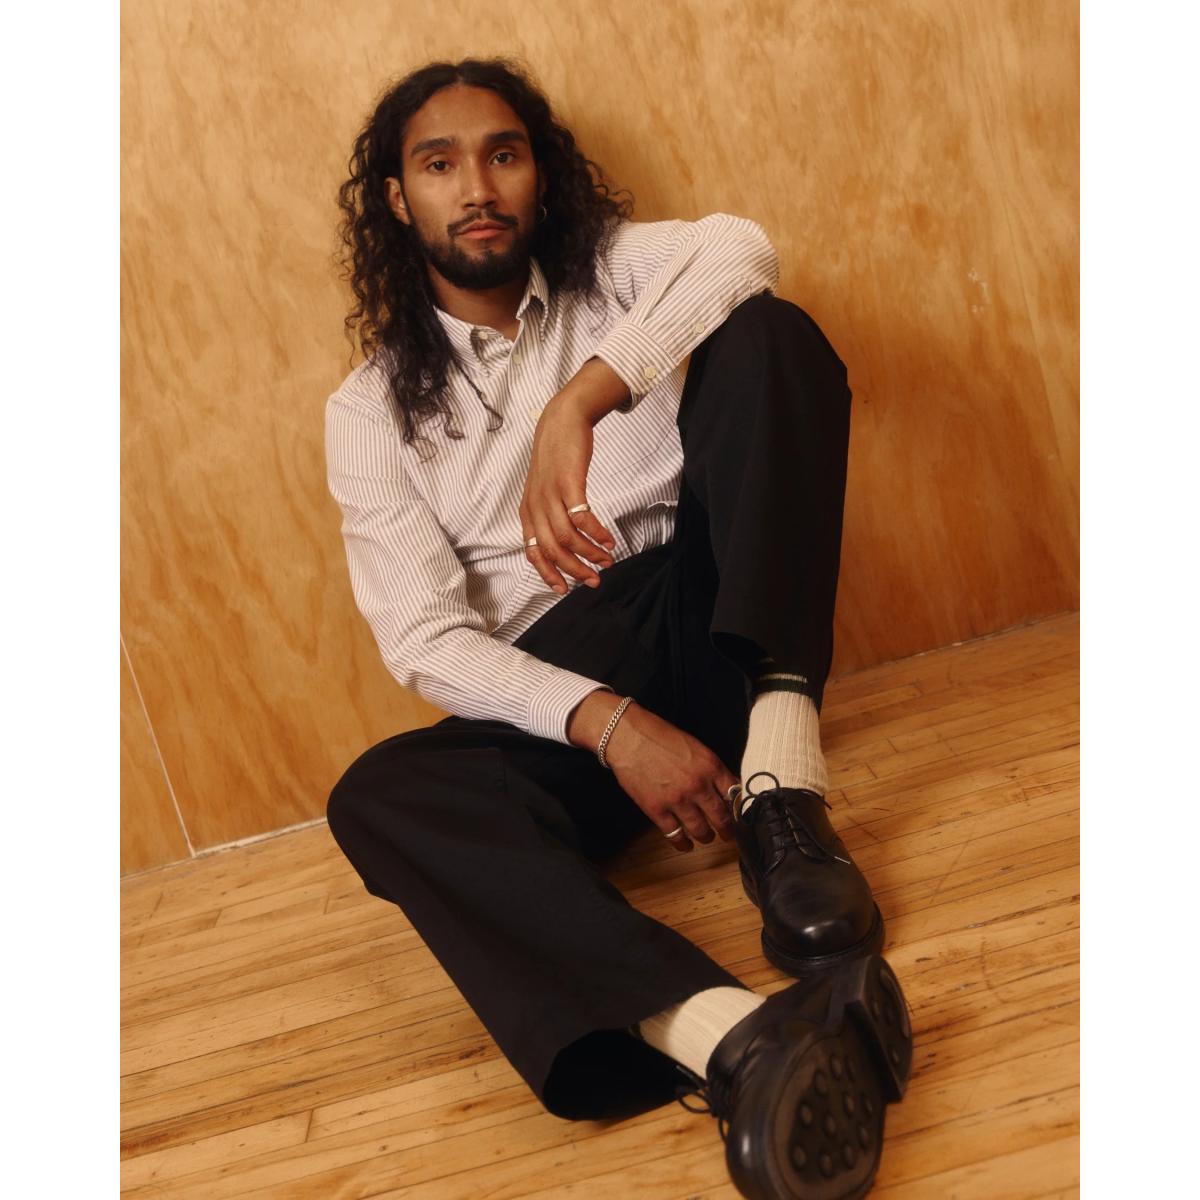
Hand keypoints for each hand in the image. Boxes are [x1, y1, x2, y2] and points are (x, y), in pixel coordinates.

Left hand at [519, 393, 616, 592]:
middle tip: (594, 580)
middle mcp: (536, 506)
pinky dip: (596, 532)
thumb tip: (562, 543)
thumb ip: (549, 515)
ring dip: (589, 553)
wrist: (562, 420)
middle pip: (552, 550)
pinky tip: (608, 538)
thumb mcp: (544, 489)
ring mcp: (551, 494)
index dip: (548, 574)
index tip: (565, 589)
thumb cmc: (556, 457)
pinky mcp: (568, 482)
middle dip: (575, 570)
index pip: (533, 552)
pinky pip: (581, 517)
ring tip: (607, 559)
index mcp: (528, 511)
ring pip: (567, 537)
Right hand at [603, 702, 740, 852]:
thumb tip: (720, 787)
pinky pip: (675, 835)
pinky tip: (685, 844)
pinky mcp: (657, 810)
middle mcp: (698, 785)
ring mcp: (677, 800)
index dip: (737, 807)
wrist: (627, 737)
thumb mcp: (693, 746)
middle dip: (727, 829)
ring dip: (706, 836)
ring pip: (701, 830)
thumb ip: (708, 768)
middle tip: (728, 833)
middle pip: (722, 817)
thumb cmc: (657, 735)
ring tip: (706, 836)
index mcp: (710, 766)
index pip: (734, 794)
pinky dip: (682, 843)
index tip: (737, 813)